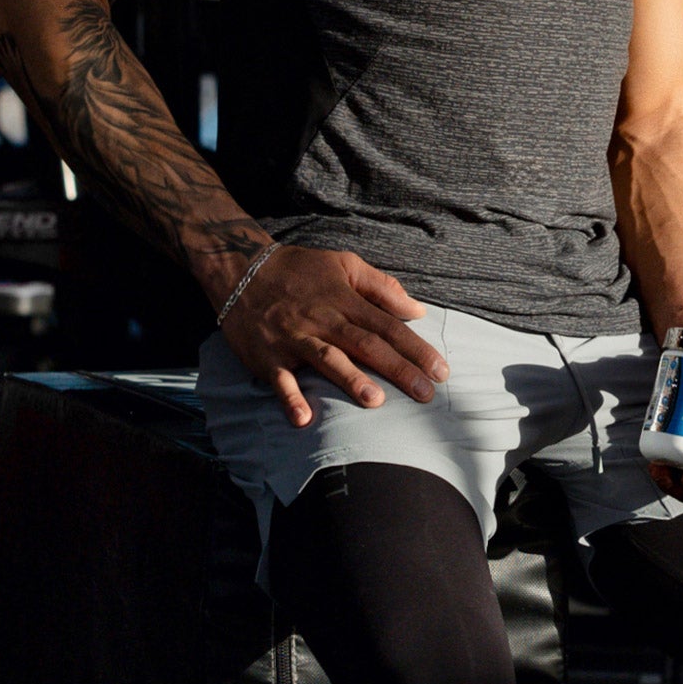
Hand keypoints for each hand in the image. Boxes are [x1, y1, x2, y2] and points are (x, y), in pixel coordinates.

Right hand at [220, 244, 448, 428]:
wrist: (241, 270)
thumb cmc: (299, 270)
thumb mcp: (344, 264)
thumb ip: (382, 287)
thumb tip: (417, 309)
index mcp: (345, 301)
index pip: (388, 327)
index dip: (416, 349)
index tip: (441, 370)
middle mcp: (323, 321)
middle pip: (367, 346)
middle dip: (398, 370)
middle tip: (426, 394)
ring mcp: (295, 339)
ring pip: (327, 359)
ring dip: (349, 380)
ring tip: (374, 400)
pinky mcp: (268, 356)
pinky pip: (280, 380)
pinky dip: (290, 398)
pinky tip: (303, 419)